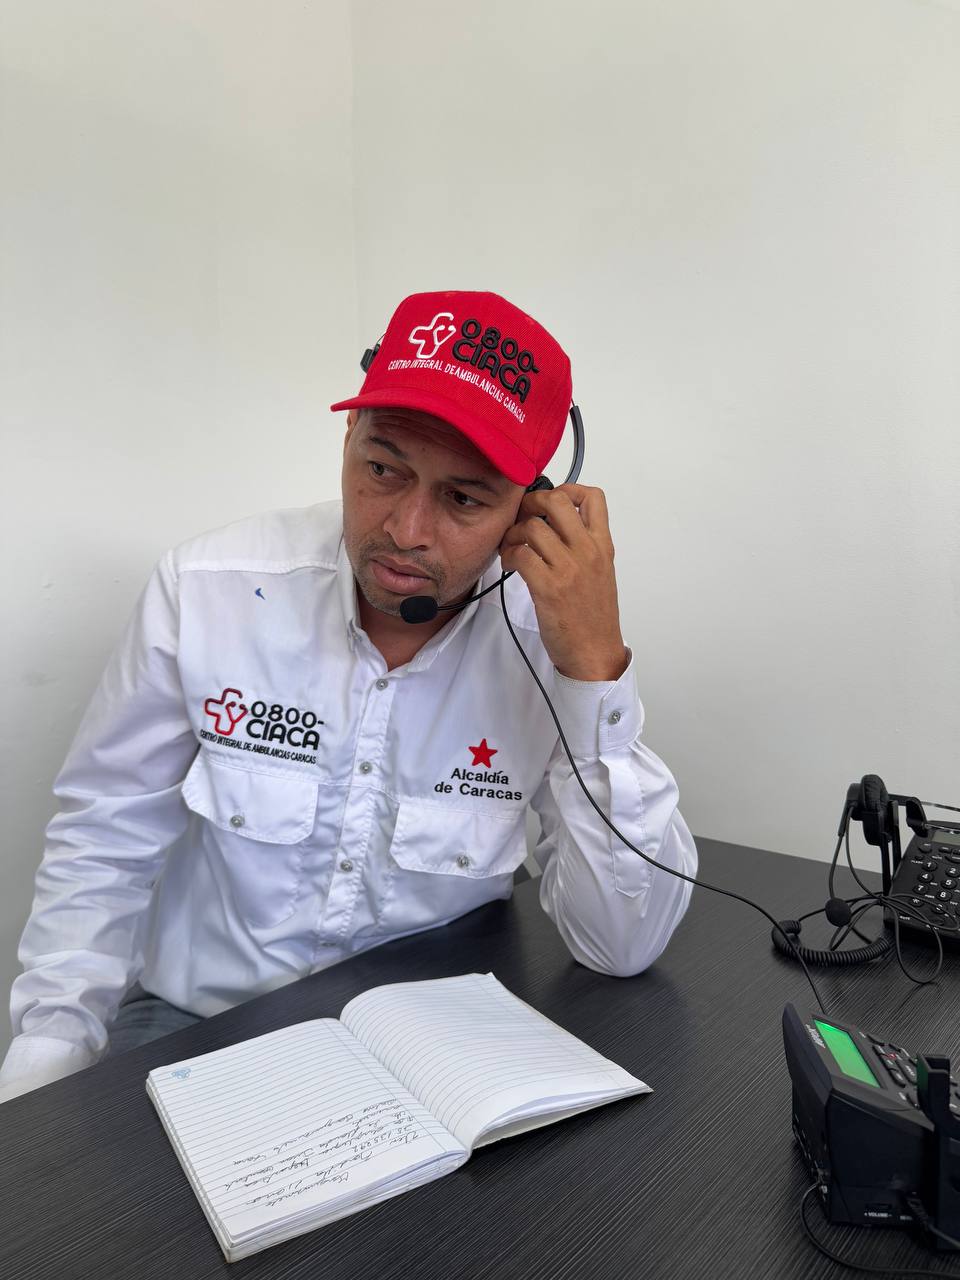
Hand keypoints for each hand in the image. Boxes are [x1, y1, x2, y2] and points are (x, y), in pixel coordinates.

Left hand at [499, 483, 628, 681]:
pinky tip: (510, 565)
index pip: (593, 497)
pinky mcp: (548, 587)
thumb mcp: (600, 573)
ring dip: (513, 534)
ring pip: (532, 527)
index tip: (550, 502)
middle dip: (531, 503)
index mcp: (602, 546)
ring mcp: (569, 568)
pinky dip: (508, 556)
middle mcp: (587, 552)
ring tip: (511, 548)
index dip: (567, 489)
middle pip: (556, 501)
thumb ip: (583, 547)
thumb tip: (555, 525)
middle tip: (522, 518)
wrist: (595, 652)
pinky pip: (521, 555)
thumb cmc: (594, 618)